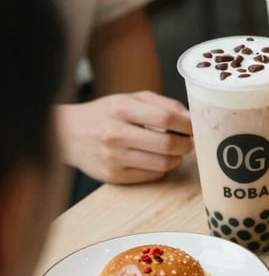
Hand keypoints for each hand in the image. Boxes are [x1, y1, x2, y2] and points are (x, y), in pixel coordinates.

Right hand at [56, 91, 193, 183]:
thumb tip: (191, 118)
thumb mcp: (131, 99)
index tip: (195, 127)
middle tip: (188, 142)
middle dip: (186, 145)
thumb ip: (164, 105)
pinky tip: (156, 159)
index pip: (166, 118)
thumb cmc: (106, 113)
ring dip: (176, 158)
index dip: (188, 125)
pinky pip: (151, 176)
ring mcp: (113, 157)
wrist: (67, 133)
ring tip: (174, 151)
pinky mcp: (112, 176)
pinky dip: (161, 168)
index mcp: (122, 109)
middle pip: (167, 145)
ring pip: (162, 164)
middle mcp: (115, 133)